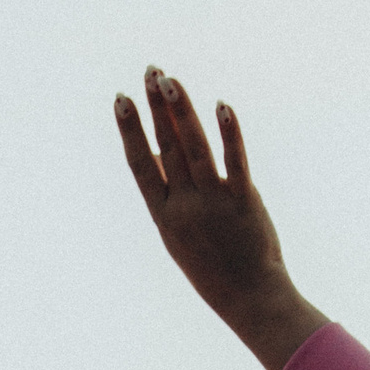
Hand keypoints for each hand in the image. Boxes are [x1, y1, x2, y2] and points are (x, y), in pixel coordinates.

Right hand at [113, 70, 327, 369]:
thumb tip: (159, 151)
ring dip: (182, 111)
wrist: (249, 298)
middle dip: (156, 107)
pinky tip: (222, 106)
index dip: (129, 129)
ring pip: (194, 148)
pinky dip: (229, 133)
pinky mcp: (244, 201)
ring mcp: (214, 203)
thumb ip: (169, 193)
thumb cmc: (212, 266)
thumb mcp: (179, 235)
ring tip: (172, 80)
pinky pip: (234, 162)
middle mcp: (185, 206)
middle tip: (151, 70)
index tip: (121, 98)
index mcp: (164, 215)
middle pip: (167, 147)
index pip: (141, 164)